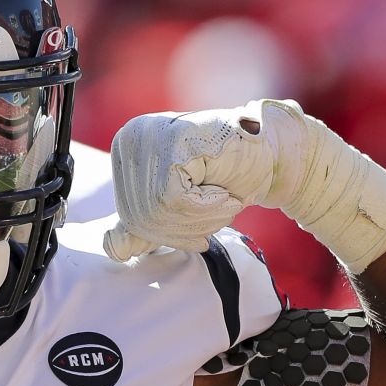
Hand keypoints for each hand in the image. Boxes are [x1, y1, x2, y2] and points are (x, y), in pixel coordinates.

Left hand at [108, 98, 343, 259]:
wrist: (272, 156)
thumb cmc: (228, 178)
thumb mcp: (178, 207)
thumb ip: (146, 225)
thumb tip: (113, 250)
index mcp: (126, 150)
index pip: (131, 216)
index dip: (169, 232)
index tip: (198, 218)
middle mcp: (131, 136)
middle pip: (142, 217)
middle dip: (185, 228)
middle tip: (217, 208)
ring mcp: (150, 134)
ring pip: (158, 212)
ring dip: (201, 218)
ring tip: (222, 197)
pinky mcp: (173, 140)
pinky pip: (175, 201)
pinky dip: (207, 207)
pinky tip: (223, 190)